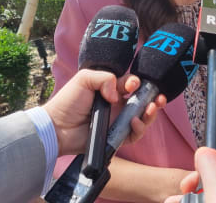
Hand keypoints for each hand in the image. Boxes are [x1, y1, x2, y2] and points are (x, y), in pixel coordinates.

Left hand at [43, 69, 165, 155]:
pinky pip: (134, 135)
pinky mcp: (116, 137)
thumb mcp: (85, 78)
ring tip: (151, 109)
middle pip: (142, 101)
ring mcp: (118, 121)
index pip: (131, 84)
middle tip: (159, 98)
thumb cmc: (68, 101)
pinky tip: (135, 122)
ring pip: (143, 118)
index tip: (133, 84)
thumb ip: (105, 78)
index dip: (137, 83)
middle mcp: (117, 105)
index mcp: (111, 89)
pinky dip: (139, 128)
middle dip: (154, 98)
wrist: (57, 127)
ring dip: (151, 113)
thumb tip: (119, 94)